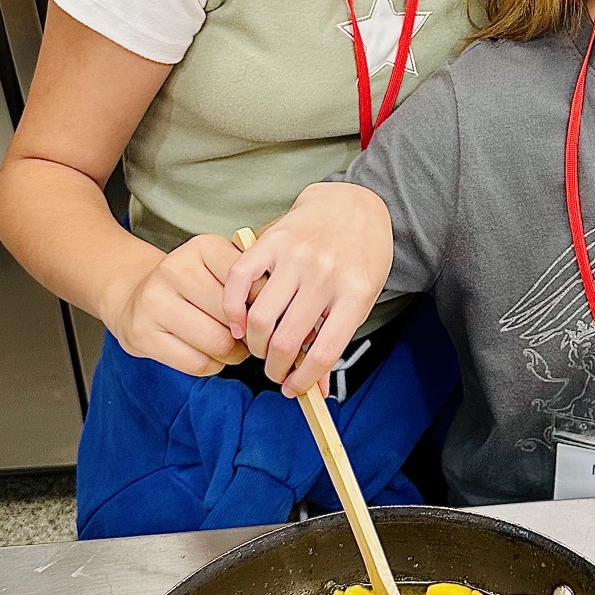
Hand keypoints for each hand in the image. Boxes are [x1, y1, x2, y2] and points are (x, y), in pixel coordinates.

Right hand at [104, 234, 249, 376]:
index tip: (261, 313)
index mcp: (203, 247)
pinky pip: (196, 363)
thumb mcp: (221, 269)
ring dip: (232, 354)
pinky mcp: (143, 333)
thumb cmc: (192, 286)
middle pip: (233, 316)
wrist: (135, 295)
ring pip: (217, 342)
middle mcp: (175, 269)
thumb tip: (283, 312)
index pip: (250, 283)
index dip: (262, 306)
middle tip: (248, 337)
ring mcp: (154, 301)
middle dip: (248, 334)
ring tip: (231, 347)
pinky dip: (212, 365)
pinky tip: (208, 355)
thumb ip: (251, 282)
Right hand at [222, 184, 393, 396]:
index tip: (292, 389)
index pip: (323, 352)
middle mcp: (325, 274)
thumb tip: (316, 391)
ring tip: (259, 347)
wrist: (355, 203)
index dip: (303, 380)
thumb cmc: (361, 257)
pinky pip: (240, 280)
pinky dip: (233, 308)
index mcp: (355, 293)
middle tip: (273, 370)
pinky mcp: (273, 240)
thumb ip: (336, 340)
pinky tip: (238, 322)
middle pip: (287, 340)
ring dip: (254, 343)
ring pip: (260, 317)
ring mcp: (297, 255)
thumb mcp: (362, 299)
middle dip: (275, 367)